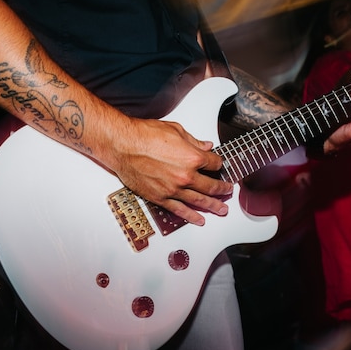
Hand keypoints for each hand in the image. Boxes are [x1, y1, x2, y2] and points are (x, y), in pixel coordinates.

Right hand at [110, 118, 232, 225]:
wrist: (122, 146)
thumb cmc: (144, 135)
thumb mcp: (175, 130)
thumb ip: (193, 141)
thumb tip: (205, 145)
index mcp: (192, 157)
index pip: (214, 163)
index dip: (219, 164)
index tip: (219, 165)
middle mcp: (186, 176)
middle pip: (211, 185)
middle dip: (222, 188)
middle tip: (228, 190)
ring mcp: (174, 189)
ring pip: (199, 201)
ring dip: (213, 206)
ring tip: (222, 210)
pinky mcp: (161, 198)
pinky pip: (180, 210)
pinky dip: (192, 216)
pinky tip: (200, 219)